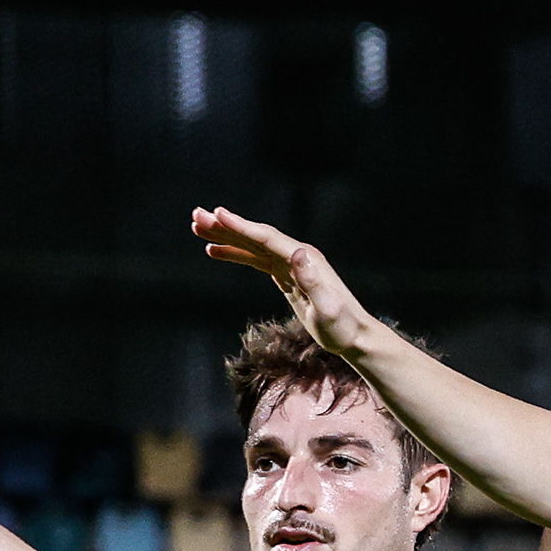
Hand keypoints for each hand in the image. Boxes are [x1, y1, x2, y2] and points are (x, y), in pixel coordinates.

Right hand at [190, 206, 378, 356]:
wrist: (354, 336)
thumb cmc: (342, 326)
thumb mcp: (327, 308)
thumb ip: (313, 281)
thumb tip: (300, 252)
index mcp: (306, 259)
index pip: (267, 238)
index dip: (242, 226)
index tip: (217, 213)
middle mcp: (298, 256)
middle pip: (256, 236)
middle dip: (226, 225)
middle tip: (196, 215)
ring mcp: (292, 265)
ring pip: (253, 245)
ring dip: (225, 235)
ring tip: (197, 228)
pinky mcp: (286, 276)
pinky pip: (256, 259)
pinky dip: (235, 253)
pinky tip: (215, 251)